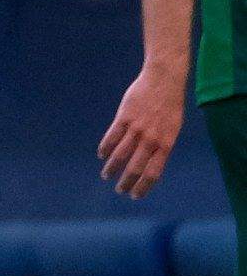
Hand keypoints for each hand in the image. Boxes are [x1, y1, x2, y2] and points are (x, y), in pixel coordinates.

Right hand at [101, 62, 188, 197]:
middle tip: (119, 190)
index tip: (135, 195)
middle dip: (125, 182)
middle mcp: (151, 138)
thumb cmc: (169, 105)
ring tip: (106, 175)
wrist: (164, 80)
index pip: (153, 172)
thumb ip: (160, 145)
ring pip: (120, 155)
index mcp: (166, 143)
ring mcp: (137, 128)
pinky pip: (111, 137)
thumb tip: (147, 165)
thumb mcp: (172, 128)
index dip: (143, 187)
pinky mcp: (124, 117)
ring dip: (111, 168)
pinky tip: (102, 156)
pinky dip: (105, 149)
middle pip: (135, 167)